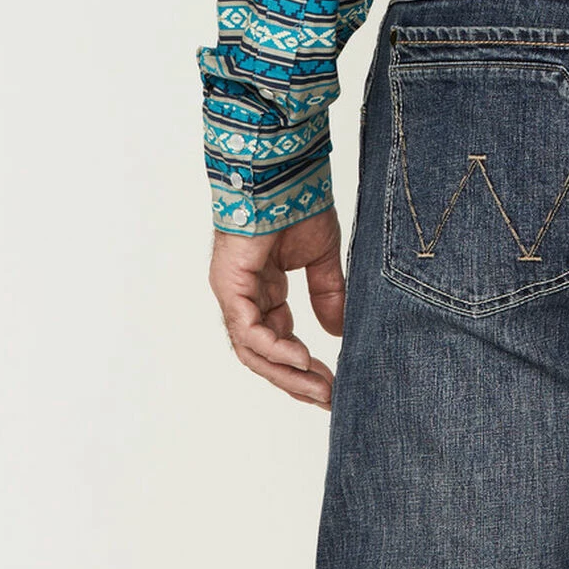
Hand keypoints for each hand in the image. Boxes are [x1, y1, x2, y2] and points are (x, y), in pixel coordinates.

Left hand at [210, 208, 346, 407]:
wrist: (284, 171)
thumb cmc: (299, 201)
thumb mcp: (321, 257)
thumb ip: (327, 294)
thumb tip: (337, 333)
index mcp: (264, 289)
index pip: (279, 339)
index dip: (303, 365)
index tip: (332, 384)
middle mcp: (246, 296)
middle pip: (265, 354)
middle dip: (296, 380)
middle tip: (327, 398)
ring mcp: (235, 293)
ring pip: (254, 351)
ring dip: (287, 374)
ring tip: (320, 388)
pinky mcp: (231, 287)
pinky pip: (250, 332)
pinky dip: (275, 350)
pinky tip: (302, 361)